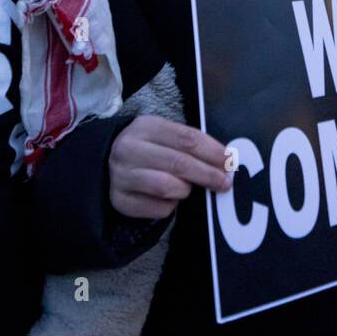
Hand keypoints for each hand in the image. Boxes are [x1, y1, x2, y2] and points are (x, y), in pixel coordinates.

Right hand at [108, 115, 231, 219]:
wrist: (107, 163)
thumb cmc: (148, 148)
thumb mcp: (164, 135)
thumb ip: (190, 144)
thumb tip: (224, 161)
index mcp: (145, 126)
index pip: (186, 138)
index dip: (212, 151)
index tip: (229, 161)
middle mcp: (129, 149)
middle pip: (179, 163)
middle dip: (208, 174)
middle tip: (225, 183)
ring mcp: (122, 175)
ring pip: (167, 187)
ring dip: (185, 190)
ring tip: (188, 188)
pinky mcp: (120, 200)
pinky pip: (159, 209)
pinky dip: (171, 206)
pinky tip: (169, 198)